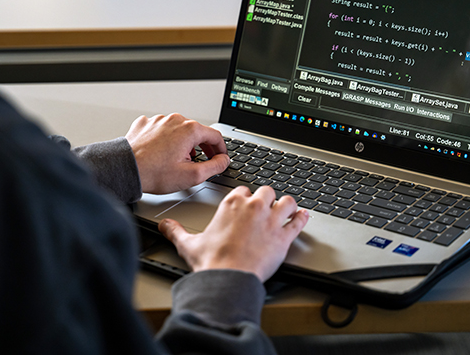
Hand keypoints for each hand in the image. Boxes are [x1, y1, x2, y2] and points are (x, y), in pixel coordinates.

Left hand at [125, 113, 229, 194]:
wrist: (125, 169)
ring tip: (177, 160)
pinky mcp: (145, 124)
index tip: (220, 157)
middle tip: (202, 161)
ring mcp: (158, 120)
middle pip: (196, 132)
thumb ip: (214, 167)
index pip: (215, 136)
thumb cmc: (154, 173)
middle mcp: (174, 120)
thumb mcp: (192, 176)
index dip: (221, 149)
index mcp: (189, 129)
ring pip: (178, 131)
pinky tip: (160, 153)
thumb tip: (223, 161)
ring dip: (182, 143)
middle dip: (201, 147)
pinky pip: (161, 130)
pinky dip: (164, 140)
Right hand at [159, 186, 308, 281]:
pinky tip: (304, 217)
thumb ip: (176, 231)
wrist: (229, 279)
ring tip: (287, 209)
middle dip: (267, 199)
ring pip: (287, 202)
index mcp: (232, 204)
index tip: (245, 204)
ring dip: (287, 205)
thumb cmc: (212, 262)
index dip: (245, 198)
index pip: (243, 190)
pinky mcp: (284, 237)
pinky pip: (298, 222)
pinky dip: (302, 219)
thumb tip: (165, 226)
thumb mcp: (189, 244)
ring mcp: (271, 220)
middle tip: (265, 208)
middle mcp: (253, 207)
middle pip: (267, 192)